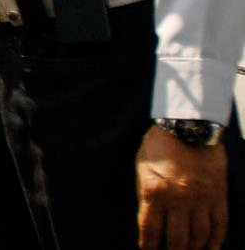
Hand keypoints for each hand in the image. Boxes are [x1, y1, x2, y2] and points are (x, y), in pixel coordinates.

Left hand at [136, 126, 227, 249]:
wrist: (189, 126)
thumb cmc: (160, 144)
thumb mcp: (143, 167)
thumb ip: (146, 193)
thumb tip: (149, 218)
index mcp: (155, 190)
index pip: (150, 229)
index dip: (148, 245)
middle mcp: (179, 199)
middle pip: (177, 239)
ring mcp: (202, 199)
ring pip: (200, 235)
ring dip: (194, 248)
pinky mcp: (219, 195)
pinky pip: (220, 224)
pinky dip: (217, 239)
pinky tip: (211, 248)